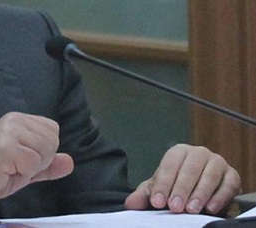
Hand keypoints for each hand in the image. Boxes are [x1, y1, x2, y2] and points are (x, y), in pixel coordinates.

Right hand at [0, 112, 73, 206]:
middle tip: (17, 166)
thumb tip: (70, 162)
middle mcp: (15, 120)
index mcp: (20, 119)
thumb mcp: (27, 168)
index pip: (52, 129)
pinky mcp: (6, 147)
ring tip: (12, 168)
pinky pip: (33, 162)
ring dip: (32, 167)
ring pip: (45, 150)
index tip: (23, 158)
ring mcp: (10, 131)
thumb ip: (48, 164)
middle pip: (52, 139)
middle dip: (40, 160)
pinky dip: (24, 172)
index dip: (45, 150)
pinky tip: (7, 171)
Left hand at [125, 144, 240, 214]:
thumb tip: (130, 204)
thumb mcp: (160, 189)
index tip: (156, 202)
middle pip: (190, 169)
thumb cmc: (177, 185)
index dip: (162, 184)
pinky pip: (228, 184)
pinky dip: (220, 196)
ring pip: (210, 175)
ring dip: (200, 193)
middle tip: (174, 207)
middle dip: (181, 189)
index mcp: (179, 152)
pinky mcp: (232, 175)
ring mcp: (217, 162)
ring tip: (191, 209)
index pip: (169, 165)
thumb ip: (145, 195)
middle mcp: (199, 153)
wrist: (200, 188)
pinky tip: (210, 208)